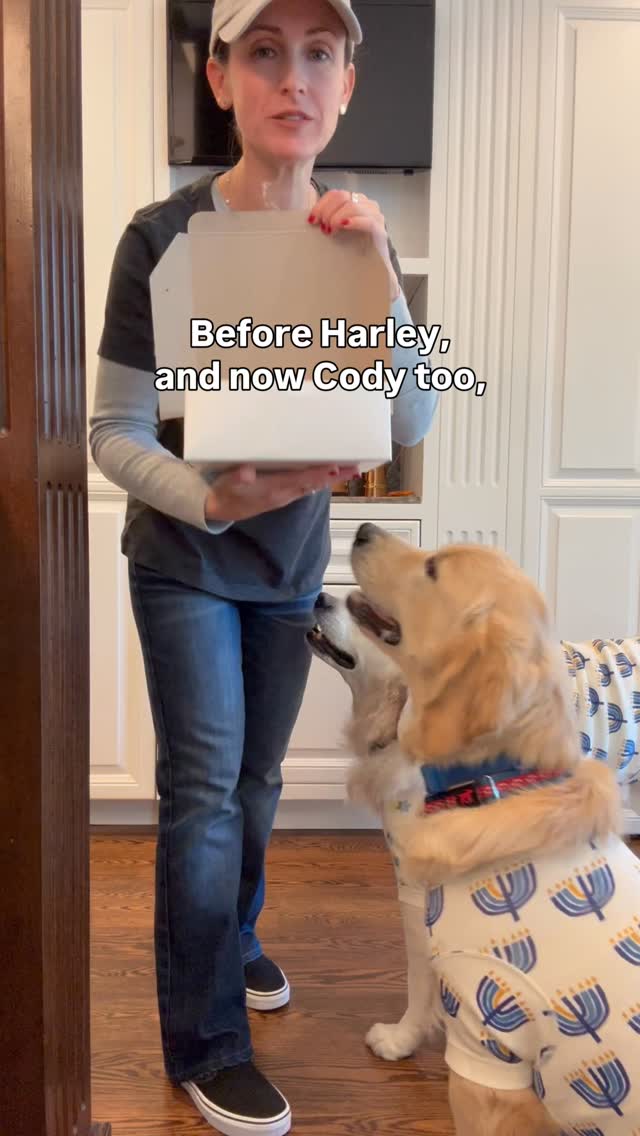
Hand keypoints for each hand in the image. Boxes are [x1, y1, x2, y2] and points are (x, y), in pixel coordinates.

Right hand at [204, 463, 358, 522]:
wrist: (219, 510)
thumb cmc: (223, 493)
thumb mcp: (226, 484)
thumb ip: (236, 478)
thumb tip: (247, 472)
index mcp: (273, 489)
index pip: (302, 480)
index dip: (319, 474)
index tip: (335, 467)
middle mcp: (283, 494)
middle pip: (314, 484)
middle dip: (334, 476)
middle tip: (354, 468)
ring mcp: (284, 496)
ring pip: (312, 486)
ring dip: (329, 478)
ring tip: (347, 469)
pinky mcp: (282, 495)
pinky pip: (305, 487)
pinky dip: (318, 480)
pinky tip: (326, 474)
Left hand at [308, 190, 400, 301]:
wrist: (368, 273)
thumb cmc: (350, 253)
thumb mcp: (334, 232)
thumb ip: (326, 220)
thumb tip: (310, 217)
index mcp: (355, 202)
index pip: (336, 194)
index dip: (321, 204)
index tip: (311, 220)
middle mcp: (366, 205)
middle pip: (343, 197)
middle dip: (327, 210)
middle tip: (321, 227)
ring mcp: (375, 216)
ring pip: (353, 205)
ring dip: (337, 216)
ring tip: (330, 231)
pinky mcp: (380, 231)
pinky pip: (368, 221)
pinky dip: (354, 221)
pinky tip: (343, 226)